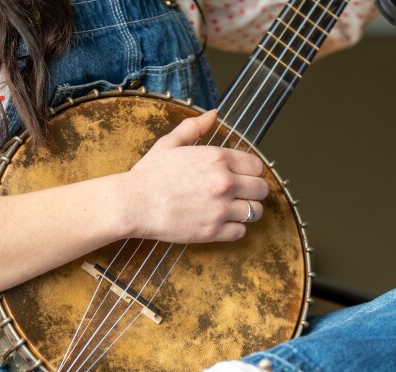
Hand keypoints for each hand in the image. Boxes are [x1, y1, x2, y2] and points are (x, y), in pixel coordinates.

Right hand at [125, 109, 269, 242]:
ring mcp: (220, 208)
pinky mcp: (213, 231)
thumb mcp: (170, 143)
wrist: (134, 204)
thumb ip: (194, 128)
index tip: (245, 176)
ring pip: (255, 212)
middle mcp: (224, 182)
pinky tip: (224, 223)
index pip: (257, 166)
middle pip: (262, 189)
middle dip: (255, 191)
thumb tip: (213, 115)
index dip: (253, 171)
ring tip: (236, 210)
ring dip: (248, 211)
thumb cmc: (149, 175)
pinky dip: (235, 228)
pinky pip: (241, 232)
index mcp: (218, 158)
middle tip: (243, 194)